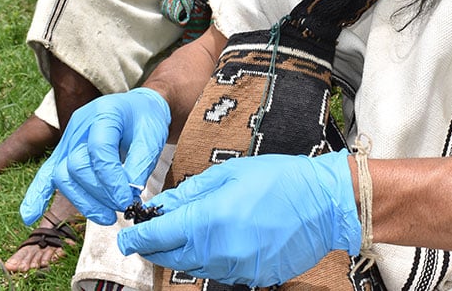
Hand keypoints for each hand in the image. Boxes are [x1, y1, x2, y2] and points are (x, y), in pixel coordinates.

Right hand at [20, 88, 170, 225]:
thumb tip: (129, 195)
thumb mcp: (153, 136)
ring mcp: (68, 139)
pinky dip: (37, 195)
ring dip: (84, 202)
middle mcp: (80, 125)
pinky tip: (29, 216)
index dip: (112, 180)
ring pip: (62, 176)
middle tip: (123, 207)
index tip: (129, 200)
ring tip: (107, 216)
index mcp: (104, 113)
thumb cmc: (147, 121)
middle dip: (99, 193)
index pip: (99, 150)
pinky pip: (45, 175)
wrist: (139, 109)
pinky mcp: (63, 154)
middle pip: (76, 166)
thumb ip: (142, 163)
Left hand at [117, 150, 360, 285]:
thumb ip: (192, 192)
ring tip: (183, 235)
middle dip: (154, 248)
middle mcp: (217, 251)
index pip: (158, 235)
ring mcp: (236, 268)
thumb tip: (163, 204)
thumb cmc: (280, 180)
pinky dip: (209, 260)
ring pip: (193, 268)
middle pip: (170, 258)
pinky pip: (219, 272)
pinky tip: (217, 241)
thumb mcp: (230, 174)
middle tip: (148, 236)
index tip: (126, 236)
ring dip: (182, 254)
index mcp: (208, 220)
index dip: (137, 236)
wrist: (324, 203)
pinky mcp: (253, 277)